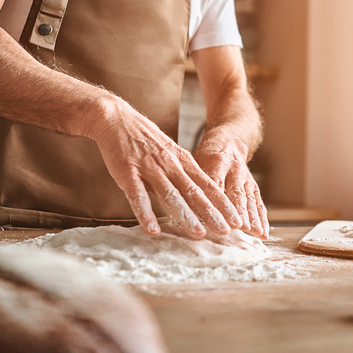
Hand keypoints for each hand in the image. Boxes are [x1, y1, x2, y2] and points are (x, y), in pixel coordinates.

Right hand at [89, 95, 242, 238]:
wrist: (116, 118)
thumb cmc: (143, 138)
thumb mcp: (169, 153)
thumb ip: (180, 174)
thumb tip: (194, 197)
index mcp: (182, 160)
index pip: (207, 185)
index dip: (222, 203)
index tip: (236, 219)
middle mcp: (169, 164)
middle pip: (194, 192)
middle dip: (212, 212)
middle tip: (227, 231)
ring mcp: (149, 168)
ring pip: (171, 195)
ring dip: (186, 215)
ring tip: (199, 234)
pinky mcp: (128, 172)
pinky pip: (138, 196)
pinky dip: (146, 214)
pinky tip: (153, 230)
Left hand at [194, 131, 268, 239]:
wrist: (230, 141)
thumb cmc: (206, 155)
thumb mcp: (195, 160)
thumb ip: (189, 179)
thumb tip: (178, 203)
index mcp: (216, 160)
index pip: (215, 182)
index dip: (216, 199)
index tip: (215, 215)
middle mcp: (234, 168)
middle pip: (236, 192)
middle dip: (238, 210)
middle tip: (239, 227)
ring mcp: (246, 177)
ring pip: (249, 198)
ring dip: (253, 216)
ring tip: (255, 232)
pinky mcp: (253, 185)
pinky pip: (258, 201)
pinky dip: (262, 217)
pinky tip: (263, 232)